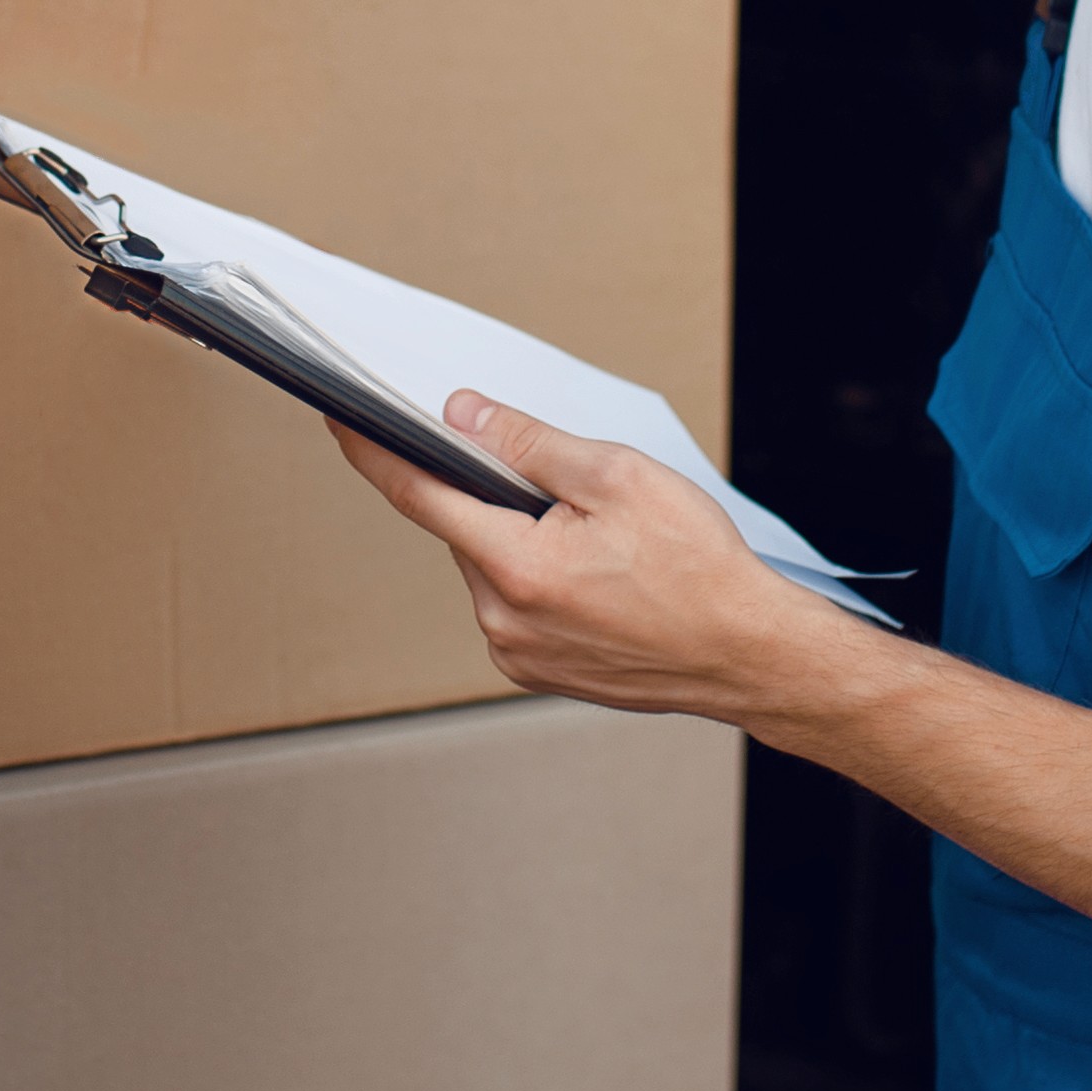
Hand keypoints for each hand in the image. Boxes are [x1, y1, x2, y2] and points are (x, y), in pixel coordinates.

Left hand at [326, 390, 854, 723]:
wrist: (749, 654)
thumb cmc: (701, 570)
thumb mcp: (618, 477)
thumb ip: (530, 444)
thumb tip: (463, 417)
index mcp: (518, 568)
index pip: (420, 496)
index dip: (375, 453)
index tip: (341, 423)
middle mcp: (504, 621)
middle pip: (464, 530)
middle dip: (496, 497)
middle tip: (565, 489)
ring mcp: (518, 654)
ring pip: (490, 568)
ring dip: (522, 541)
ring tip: (601, 544)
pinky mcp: (538, 672)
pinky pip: (514, 606)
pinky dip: (539, 579)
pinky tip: (599, 578)